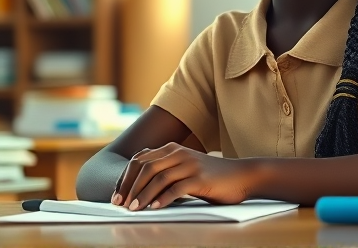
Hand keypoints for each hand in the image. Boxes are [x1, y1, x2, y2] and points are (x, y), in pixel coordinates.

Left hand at [111, 143, 256, 209]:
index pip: (139, 160)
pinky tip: (155, 208)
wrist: (241, 175)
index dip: (125, 178)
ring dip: (143, 194)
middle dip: (129, 187)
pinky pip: (177, 187)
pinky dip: (163, 198)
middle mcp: (179, 152)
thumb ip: (166, 170)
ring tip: (134, 209)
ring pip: (159, 177)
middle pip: (145, 167)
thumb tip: (138, 186)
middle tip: (120, 205)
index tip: (116, 196)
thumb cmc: (211, 176)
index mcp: (172, 149)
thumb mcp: (186, 168)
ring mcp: (190, 164)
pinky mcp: (200, 177)